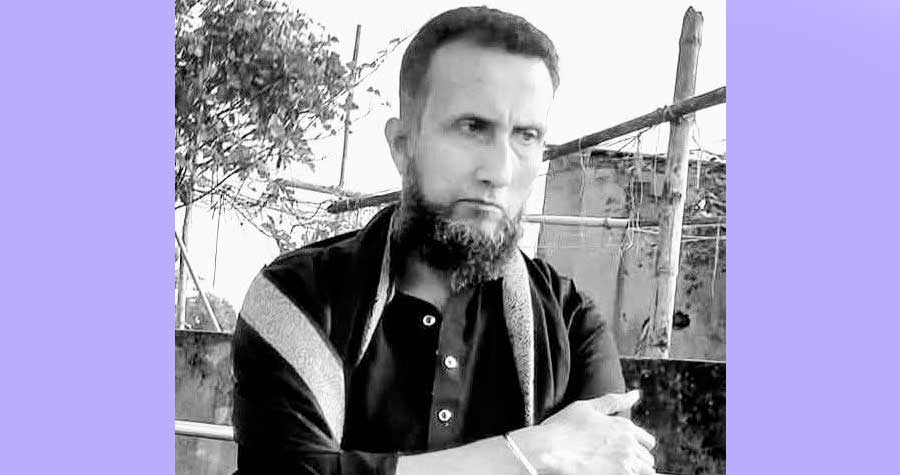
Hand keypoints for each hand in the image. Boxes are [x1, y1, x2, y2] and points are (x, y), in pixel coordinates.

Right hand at [512, 390, 655, 474]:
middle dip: (636, 461)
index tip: (623, 452)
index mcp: (624, 425)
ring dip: (636, 471)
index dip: (637, 447)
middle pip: (647, 459)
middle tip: (617, 463)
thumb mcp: (587, 407)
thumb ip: (614, 401)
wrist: (548, 448)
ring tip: (616, 469)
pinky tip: (615, 473)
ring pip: (647, 471)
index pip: (647, 441)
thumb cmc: (562, 427)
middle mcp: (629, 443)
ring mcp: (626, 462)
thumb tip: (636, 394)